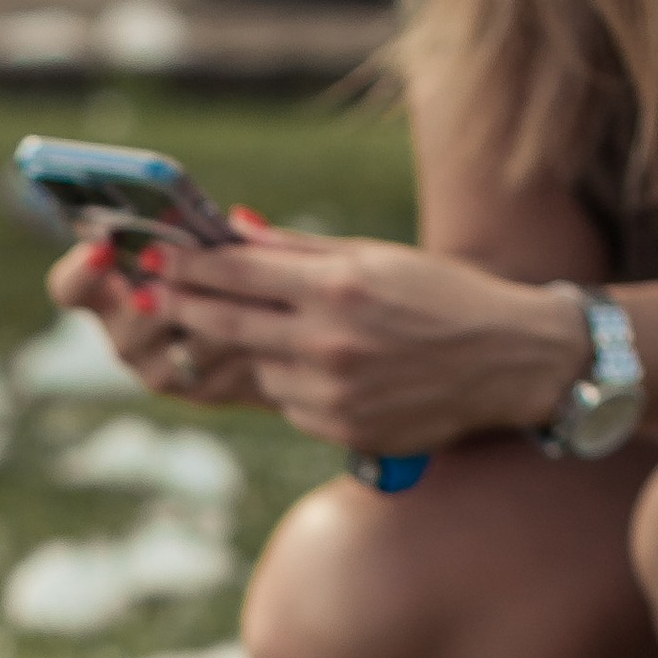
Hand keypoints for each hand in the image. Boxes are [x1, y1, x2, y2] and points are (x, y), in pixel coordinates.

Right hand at [46, 231, 270, 407]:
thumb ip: (211, 233)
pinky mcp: (199, 390)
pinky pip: (223, 362)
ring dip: (224, 311)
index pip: (71, 288)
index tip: (103, 248)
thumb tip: (237, 218)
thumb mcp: (217, 244)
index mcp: (110, 291)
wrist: (273, 334)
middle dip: (173, 290)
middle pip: (131, 318)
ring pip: (186, 341)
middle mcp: (124, 336)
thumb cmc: (231, 272)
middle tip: (203, 267)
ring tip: (261, 288)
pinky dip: (249, 337)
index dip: (80, 272)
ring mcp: (157, 369)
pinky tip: (274, 318)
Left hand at [136, 228, 590, 451]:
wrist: (508, 360)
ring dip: (256, 351)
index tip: (156, 255)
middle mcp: (330, 341)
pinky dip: (292, 384)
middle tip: (149, 293)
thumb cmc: (442, 297)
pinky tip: (327, 369)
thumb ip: (300, 250)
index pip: (239, 273)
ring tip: (292, 334)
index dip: (189, 264)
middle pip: (227, 323)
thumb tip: (234, 228)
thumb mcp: (376, 258)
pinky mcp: (339, 429)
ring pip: (258, 368)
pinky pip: (288, 402)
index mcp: (338, 287)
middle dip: (182, 306)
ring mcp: (332, 391)